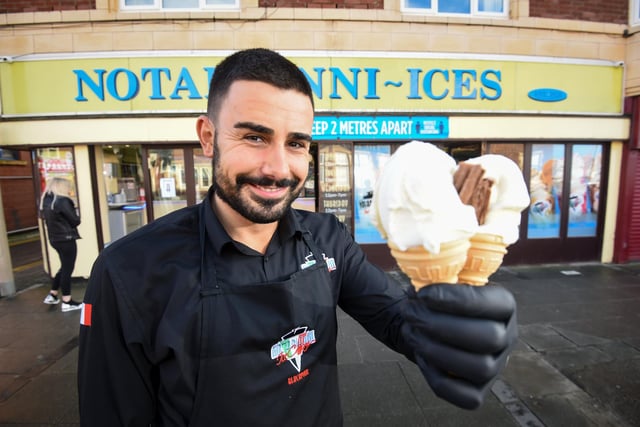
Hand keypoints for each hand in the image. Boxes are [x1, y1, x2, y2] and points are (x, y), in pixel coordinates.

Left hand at [403, 283, 516, 409]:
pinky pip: (466, 396)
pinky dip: (439, 378)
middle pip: (488, 337)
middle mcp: (507, 337)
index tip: (422, 294)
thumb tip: (426, 270)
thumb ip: (443, 273)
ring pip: (479, 367)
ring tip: (411, 331)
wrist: (429, 327)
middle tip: (410, 312)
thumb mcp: (445, 281)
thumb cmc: (438, 301)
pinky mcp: (479, 391)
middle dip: (441, 325)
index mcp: (504, 306)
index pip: (493, 304)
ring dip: (436, 349)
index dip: (457, 299)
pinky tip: (421, 357)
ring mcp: (496, 367)